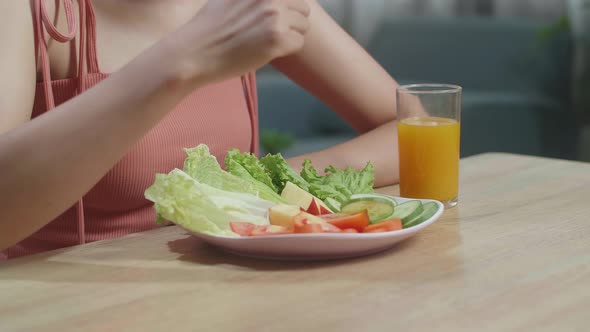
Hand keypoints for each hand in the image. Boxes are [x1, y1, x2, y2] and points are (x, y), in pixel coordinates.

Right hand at [167, 0, 310, 83]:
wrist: (195, 52)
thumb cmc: (208, 27)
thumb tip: (271, 2)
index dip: (287, 5)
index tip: (275, 17)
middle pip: (303, 6)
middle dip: (292, 20)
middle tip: (271, 31)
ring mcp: (275, 17)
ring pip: (303, 26)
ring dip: (290, 35)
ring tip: (267, 41)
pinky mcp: (278, 39)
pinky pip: (298, 43)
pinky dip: (286, 50)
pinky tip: (267, 51)